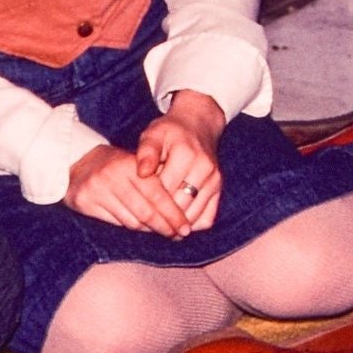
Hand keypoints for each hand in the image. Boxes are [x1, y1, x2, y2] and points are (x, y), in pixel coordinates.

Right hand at [66, 144, 195, 235]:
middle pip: (145, 211)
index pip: (157, 194)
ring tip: (163, 232)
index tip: (186, 227)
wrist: (77, 161)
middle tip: (178, 235)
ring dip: (149, 230)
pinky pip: (115, 223)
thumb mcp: (136, 164)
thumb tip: (182, 211)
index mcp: (130, 165)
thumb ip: (156, 181)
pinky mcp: (85, 202)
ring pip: (131, 221)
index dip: (173, 214)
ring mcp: (97, 190)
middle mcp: (113, 177)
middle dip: (164, 226)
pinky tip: (141, 229)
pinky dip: (131, 228)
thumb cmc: (117, 164)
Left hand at [135, 90, 225, 231]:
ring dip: (175, 225)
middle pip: (179, 206)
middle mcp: (204, 169)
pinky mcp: (219, 189)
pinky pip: (207, 218)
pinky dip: (192, 225)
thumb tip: (141, 173)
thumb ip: (146, 153)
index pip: (163, 190)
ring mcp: (214, 180)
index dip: (147, 203)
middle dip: (160, 217)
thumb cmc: (170, 131)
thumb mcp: (153, 134)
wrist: (198, 125)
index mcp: (186, 155)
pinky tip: (176, 223)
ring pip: (193, 216)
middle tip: (142, 224)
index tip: (134, 210)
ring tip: (157, 227)